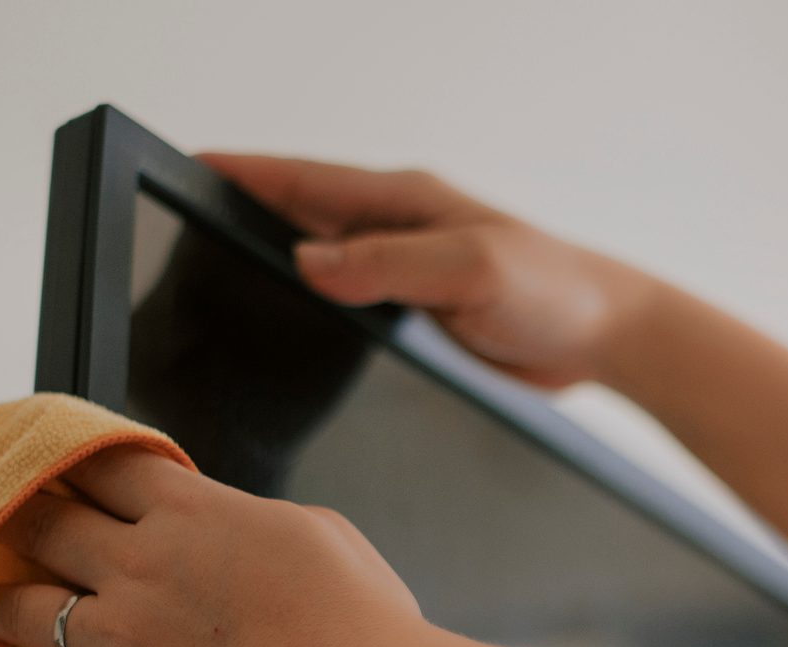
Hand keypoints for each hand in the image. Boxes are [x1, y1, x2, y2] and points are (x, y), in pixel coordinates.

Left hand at [0, 444, 427, 646]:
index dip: (64, 459)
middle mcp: (139, 566)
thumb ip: (249, 517)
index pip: (101, 465)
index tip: (42, 460)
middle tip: (7, 527)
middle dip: (17, 521)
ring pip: (20, 609)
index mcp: (191, 512)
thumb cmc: (363, 622)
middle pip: (42, 523)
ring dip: (0, 606)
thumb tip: (228, 528)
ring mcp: (121, 641)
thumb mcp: (317, 530)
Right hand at [198, 151, 654, 389]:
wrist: (608, 336)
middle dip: (242, 218)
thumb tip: (308, 262)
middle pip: (301, 217)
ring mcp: (407, 270)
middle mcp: (400, 228)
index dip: (245, 174)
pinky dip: (315, 309)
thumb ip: (390, 264)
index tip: (188, 169)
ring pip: (322, 264)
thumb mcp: (470, 270)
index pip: (305, 180)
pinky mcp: (419, 313)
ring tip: (211, 283)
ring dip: (276, 267)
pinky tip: (289, 333)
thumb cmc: (554, 291)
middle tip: (179, 233)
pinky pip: (351, 304)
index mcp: (406, 201)